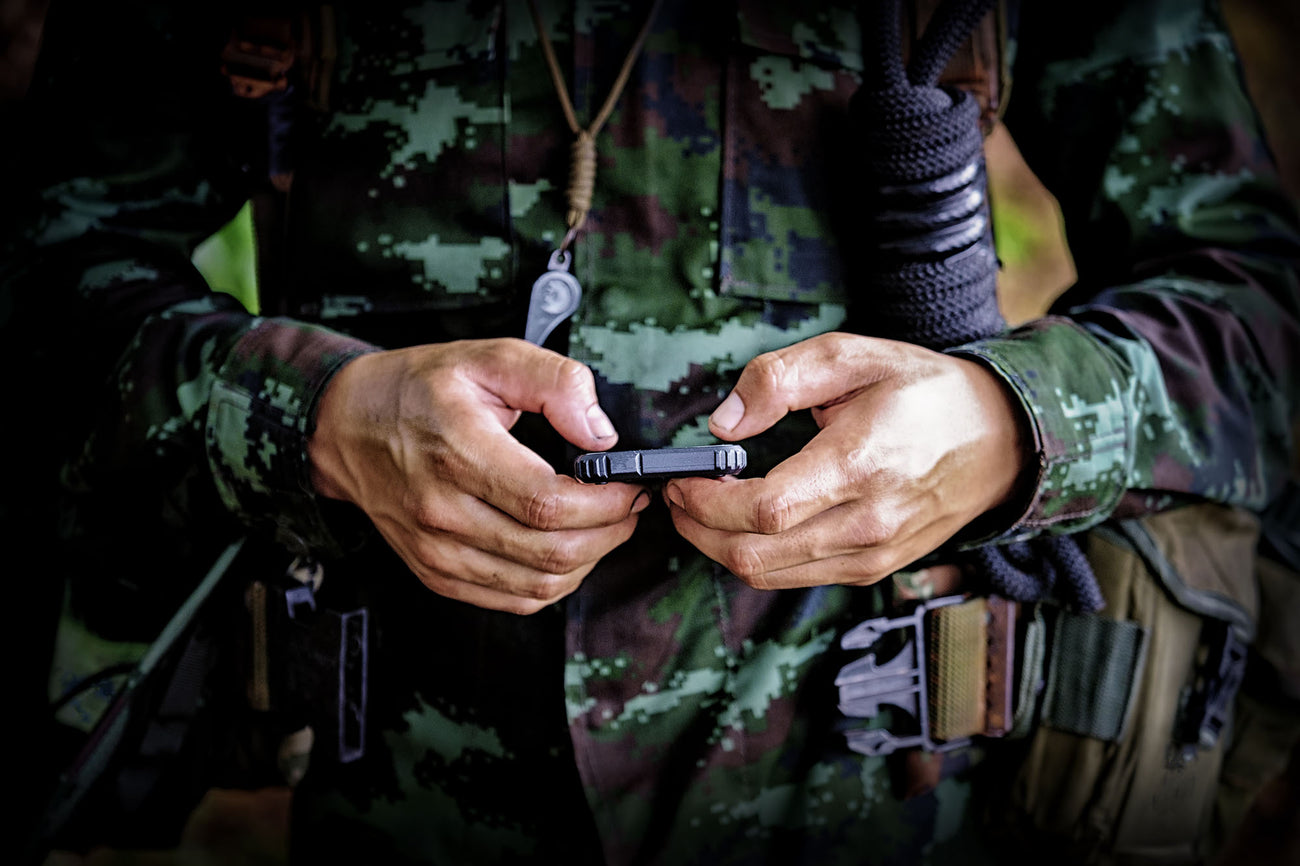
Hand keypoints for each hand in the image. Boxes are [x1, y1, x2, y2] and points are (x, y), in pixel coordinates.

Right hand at [308, 338, 647, 613]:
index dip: (606, 503)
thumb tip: (601, 433)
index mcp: (458, 452)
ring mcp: (435, 550)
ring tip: (604, 526)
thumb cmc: (418, 388)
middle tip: (628, 505)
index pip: (549, 504)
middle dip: (610, 533)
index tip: (629, 485)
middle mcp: (442, 511)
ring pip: (537, 586)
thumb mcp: (488, 356)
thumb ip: (554, 383)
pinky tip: (566, 549)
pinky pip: (512, 600)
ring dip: (588, 561)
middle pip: (550, 552)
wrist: (344, 425)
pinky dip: (553, 583)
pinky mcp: (435, 573)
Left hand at [663, 332, 1029, 589]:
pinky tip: (746, 524)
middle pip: (755, 554)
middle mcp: (867, 521)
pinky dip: (757, 556)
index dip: (706, 500)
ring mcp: (872, 553)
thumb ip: (780, 378)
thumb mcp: (853, 355)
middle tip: (677, 494)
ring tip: (702, 508)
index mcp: (860, 464)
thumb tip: (724, 422)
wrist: (997, 439)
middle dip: (698, 529)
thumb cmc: (923, 392)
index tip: (682, 477)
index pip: (763, 509)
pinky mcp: (873, 569)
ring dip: (720, 548)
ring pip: (770, 575)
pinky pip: (796, 577)